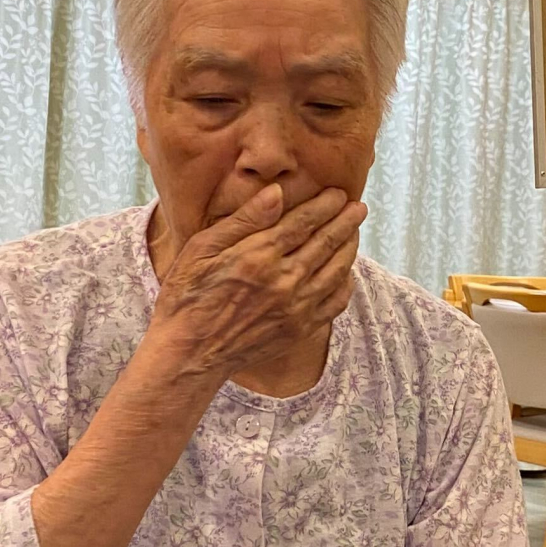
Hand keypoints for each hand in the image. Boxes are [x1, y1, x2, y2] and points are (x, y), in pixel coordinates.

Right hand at [144, 183, 365, 390]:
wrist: (189, 354)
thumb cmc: (187, 296)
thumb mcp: (202, 249)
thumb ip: (243, 220)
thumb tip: (277, 191)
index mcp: (259, 256)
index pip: (304, 222)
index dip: (324, 205)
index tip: (337, 192)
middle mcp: (284, 280)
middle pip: (326, 242)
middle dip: (346, 221)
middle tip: (358, 207)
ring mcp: (296, 308)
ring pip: (336, 270)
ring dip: (350, 248)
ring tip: (355, 232)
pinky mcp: (299, 330)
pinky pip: (334, 303)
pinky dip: (345, 284)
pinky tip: (346, 273)